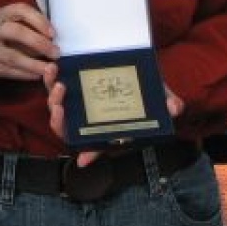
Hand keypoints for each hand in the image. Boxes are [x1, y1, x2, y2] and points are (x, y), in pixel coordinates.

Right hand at [0, 3, 58, 98]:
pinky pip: (5, 71)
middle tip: (55, 53)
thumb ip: (27, 32)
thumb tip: (53, 40)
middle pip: (15, 31)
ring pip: (11, 56)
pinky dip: (23, 74)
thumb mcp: (8, 34)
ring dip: (34, 63)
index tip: (53, 34)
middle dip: (39, 43)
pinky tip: (36, 76)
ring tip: (49, 69)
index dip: (39, 20)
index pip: (19, 9)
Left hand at [45, 74, 183, 166]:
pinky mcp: (71, 86)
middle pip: (69, 129)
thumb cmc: (146, 87)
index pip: (97, 146)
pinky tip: (53, 68)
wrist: (137, 65)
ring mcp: (77, 104)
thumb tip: (175, 108)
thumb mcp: (160, 94)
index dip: (90, 153)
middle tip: (61, 107)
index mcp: (108, 128)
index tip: (83, 159)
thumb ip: (167, 102)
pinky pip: (55, 87)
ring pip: (57, 109)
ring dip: (53, 98)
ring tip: (57, 80)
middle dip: (60, 122)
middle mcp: (89, 119)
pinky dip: (50, 80)